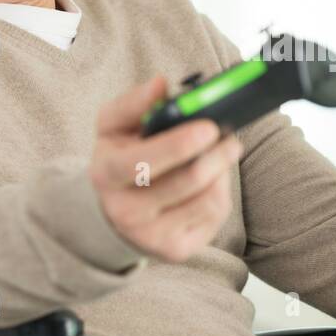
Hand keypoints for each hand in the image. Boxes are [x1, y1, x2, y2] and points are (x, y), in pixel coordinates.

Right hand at [88, 74, 242, 262]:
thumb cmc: (119, 159)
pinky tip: (212, 180)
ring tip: (220, 155)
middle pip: (185, 182)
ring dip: (221, 172)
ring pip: (207, 200)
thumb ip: (134, 102)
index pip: (141, 163)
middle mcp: (125, 213)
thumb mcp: (113, 128)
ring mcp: (151, 237)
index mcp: (106, 176)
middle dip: (216, 156)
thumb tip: (160, 84)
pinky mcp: (176, 250)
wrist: (112, 213)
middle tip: (230, 137)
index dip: (177, 145)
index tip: (208, 127)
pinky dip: (220, 191)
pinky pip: (214, 216)